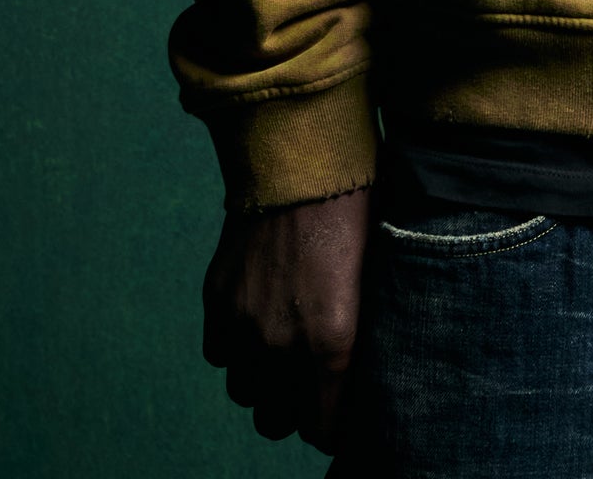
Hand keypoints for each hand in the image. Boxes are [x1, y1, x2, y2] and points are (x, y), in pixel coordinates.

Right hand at [202, 187, 371, 451]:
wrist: (306, 164)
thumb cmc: (358, 215)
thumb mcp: (375, 283)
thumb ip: (358, 338)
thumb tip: (356, 375)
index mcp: (331, 343)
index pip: (321, 428)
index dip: (330, 425)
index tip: (336, 413)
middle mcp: (281, 346)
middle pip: (276, 422)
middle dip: (294, 409)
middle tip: (309, 384)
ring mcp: (243, 325)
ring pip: (244, 393)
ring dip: (262, 380)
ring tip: (282, 351)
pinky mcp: (217, 301)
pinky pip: (218, 355)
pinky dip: (234, 347)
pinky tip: (256, 322)